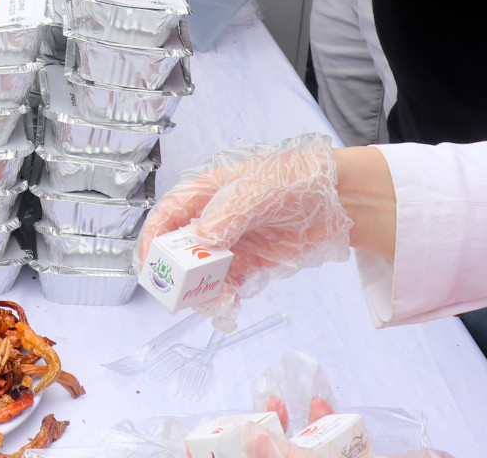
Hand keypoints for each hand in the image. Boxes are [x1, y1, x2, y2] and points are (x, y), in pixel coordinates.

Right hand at [136, 133, 351, 327]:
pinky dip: (224, 300)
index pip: (166, 218)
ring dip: (203, 293)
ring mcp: (230, 246)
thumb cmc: (294, 179)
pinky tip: (231, 306)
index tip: (148, 268)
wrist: (337, 200)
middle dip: (179, 277)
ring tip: (221, 303)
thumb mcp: (257, 190)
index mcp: (205, 193)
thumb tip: (200, 238)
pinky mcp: (250, 266)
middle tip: (189, 294)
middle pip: (179, 253)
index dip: (152, 242)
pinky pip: (227, 287)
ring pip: (200, 276)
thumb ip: (227, 214)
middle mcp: (211, 221)